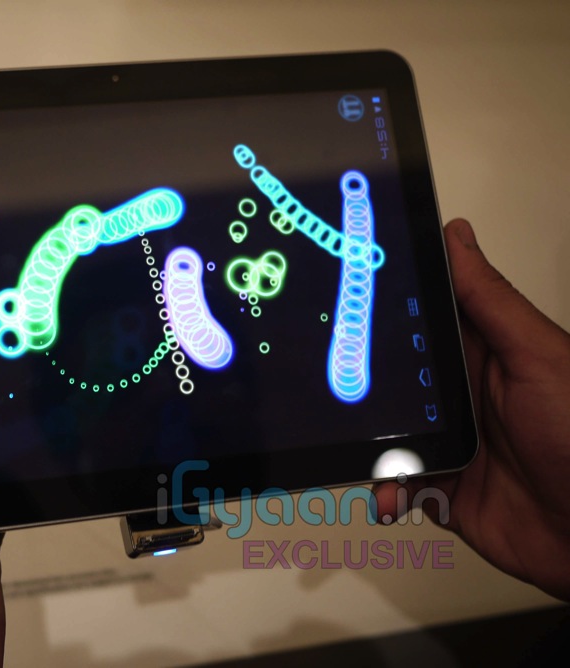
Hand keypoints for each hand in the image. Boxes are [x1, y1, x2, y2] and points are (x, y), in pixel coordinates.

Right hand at [376, 218, 569, 600]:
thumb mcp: (538, 357)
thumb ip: (490, 303)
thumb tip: (455, 237)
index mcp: (484, 355)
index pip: (424, 318)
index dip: (386, 303)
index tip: (346, 288)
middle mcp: (462, 397)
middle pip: (394, 379)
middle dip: (361, 383)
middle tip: (333, 383)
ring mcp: (451, 443)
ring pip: (387, 433)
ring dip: (370, 444)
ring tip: (366, 453)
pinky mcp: (445, 489)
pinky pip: (397, 484)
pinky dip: (386, 490)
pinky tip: (390, 494)